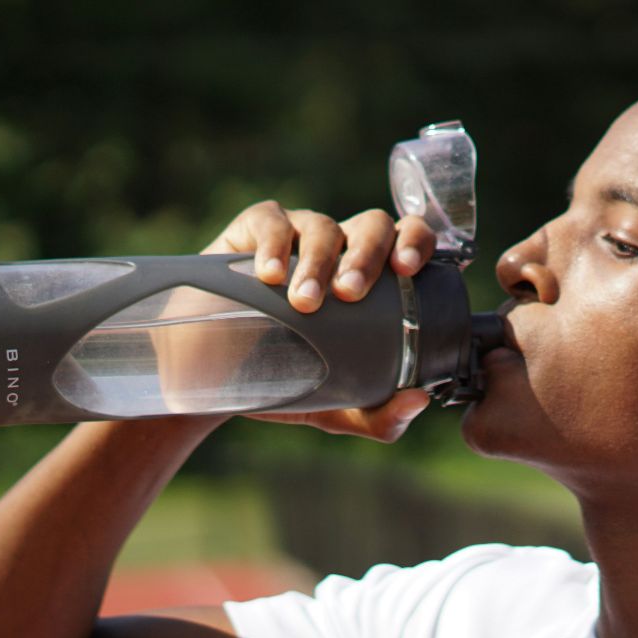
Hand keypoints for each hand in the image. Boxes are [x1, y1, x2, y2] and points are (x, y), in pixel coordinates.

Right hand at [191, 200, 437, 440]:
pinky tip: (270, 275)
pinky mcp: (254, 230)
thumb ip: (381, 416)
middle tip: (350, 294)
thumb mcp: (339, 407)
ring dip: (318, 262)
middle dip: (367, 256)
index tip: (406, 269)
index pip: (410, 239)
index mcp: (377, 278)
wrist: (219, 378)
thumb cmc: (291, 380)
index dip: (416, 242)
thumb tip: (418, 401)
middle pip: (373, 226)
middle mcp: (344, 249)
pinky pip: (271, 221)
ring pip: (324, 227)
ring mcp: (300, 235)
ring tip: (304, 301)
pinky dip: (274, 244)